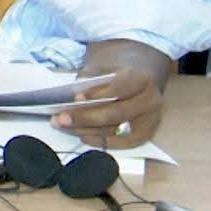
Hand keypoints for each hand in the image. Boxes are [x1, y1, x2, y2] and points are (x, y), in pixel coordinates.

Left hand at [51, 47, 168, 147]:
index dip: (98, 94)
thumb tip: (74, 95)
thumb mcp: (104, 68)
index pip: (120, 87)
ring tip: (63, 126)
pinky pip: (122, 143)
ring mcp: (150, 120)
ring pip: (116, 129)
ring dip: (86, 130)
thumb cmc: (116, 74)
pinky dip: (101, 141)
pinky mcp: (146, 134)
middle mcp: (150, 100)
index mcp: (141, 78)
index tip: (76, 98)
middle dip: (85, 117)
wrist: (139, 80)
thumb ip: (91, 78)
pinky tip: (83, 136)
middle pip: (116, 113)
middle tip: (61, 118)